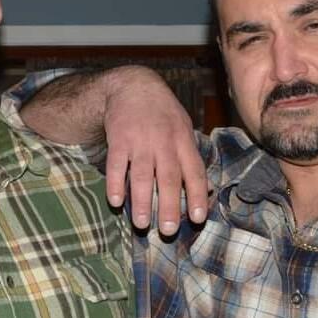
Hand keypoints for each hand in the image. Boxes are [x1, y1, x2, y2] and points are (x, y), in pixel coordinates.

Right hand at [103, 67, 207, 234]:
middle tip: (167, 231)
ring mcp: (140, 140)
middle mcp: (164, 142)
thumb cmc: (163, 114)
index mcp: (183, 141)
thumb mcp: (183, 127)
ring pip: (142, 175)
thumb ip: (190, 156)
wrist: (133, 86)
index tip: (197, 219)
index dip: (196, 196)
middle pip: (168, 178)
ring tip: (140, 224)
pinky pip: (116, 165)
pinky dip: (115, 184)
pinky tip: (115, 201)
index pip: (194, 172)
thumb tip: (203, 191)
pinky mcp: (118, 138)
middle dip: (168, 206)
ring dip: (141, 201)